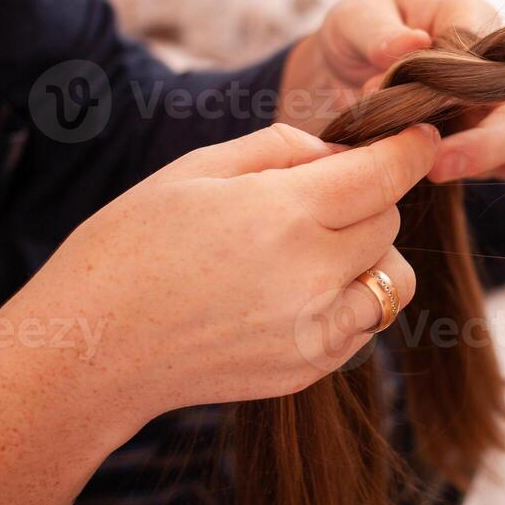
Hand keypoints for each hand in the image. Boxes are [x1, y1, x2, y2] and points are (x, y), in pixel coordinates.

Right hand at [0, 123, 437, 504]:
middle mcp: (311, 276)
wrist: (89, 348)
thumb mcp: (199, 168)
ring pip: (391, 279)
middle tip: (316, 195)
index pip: (387, 173)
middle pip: (389, 222)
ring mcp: (313, 331)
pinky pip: (361, 324)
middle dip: (369, 198)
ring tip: (309, 248)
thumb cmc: (131, 244)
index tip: (415, 134)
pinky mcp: (308, 369)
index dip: (409, 148)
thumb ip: (282, 149)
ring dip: (367, 255)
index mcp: (285, 213)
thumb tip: (339, 152)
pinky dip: (346, 300)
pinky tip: (290, 290)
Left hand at [282, 0, 504, 216]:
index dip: (457, 80)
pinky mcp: (499, 145)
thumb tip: (411, 45)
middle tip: (439, 170)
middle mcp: (496, 67)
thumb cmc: (357, 36)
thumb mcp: (353, 21)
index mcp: (466, 20)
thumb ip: (377, 33)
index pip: (485, 49)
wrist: (342, 73)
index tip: (400, 98)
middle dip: (488, 141)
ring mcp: (502, 108)